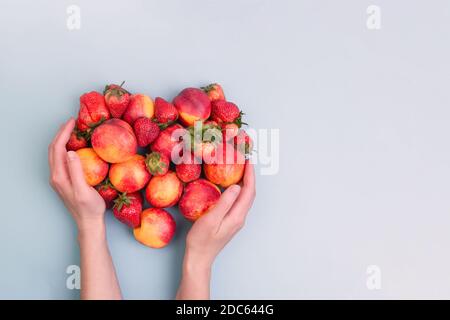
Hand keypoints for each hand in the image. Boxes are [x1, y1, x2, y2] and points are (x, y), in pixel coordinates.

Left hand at [48, 118, 105, 232]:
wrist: (88, 223)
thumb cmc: (89, 208)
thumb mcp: (84, 190)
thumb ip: (76, 171)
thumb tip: (71, 152)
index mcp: (59, 176)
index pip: (58, 148)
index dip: (64, 133)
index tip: (73, 122)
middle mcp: (56, 176)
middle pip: (53, 149)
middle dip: (61, 133)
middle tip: (72, 122)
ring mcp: (60, 179)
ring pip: (56, 154)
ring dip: (62, 140)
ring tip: (73, 130)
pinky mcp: (65, 180)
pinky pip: (61, 159)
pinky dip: (66, 148)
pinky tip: (75, 147)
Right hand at [177, 161, 255, 298]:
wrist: (199, 258)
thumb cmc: (201, 240)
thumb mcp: (211, 219)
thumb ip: (225, 203)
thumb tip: (236, 186)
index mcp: (237, 216)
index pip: (249, 192)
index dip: (250, 175)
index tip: (248, 161)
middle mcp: (240, 218)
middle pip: (250, 194)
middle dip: (249, 176)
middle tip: (244, 161)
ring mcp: (235, 220)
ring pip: (245, 198)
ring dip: (244, 183)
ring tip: (239, 169)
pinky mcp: (230, 221)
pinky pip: (238, 202)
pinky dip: (238, 190)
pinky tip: (230, 185)